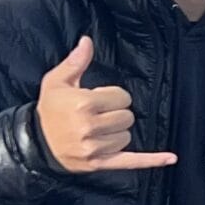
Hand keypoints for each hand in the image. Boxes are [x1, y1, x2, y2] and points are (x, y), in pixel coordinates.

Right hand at [36, 36, 176, 173]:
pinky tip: (171, 158)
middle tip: (98, 115)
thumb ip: (76, 62)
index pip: (122, 97)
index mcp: (84, 105)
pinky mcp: (99, 164)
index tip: (98, 100)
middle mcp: (90, 127)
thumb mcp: (56, 82)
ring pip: (127, 136)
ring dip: (117, 132)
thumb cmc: (49, 111)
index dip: (113, 97)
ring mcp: (95, 148)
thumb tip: (87, 40)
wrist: (34, 144)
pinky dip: (152, 160)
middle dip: (116, 114)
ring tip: (97, 130)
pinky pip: (131, 162)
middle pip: (127, 117)